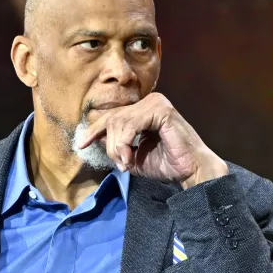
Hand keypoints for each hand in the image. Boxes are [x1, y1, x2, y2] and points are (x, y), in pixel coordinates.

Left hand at [78, 93, 228, 187]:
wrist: (191, 171)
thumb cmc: (166, 164)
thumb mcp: (132, 156)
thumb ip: (116, 145)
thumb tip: (96, 137)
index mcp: (143, 110)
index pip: (111, 116)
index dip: (94, 130)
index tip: (81, 145)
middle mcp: (149, 101)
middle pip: (112, 119)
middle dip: (110, 145)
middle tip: (120, 164)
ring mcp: (156, 103)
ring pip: (119, 122)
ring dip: (117, 147)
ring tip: (126, 163)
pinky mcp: (161, 110)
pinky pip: (131, 123)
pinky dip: (125, 142)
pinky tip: (129, 157)